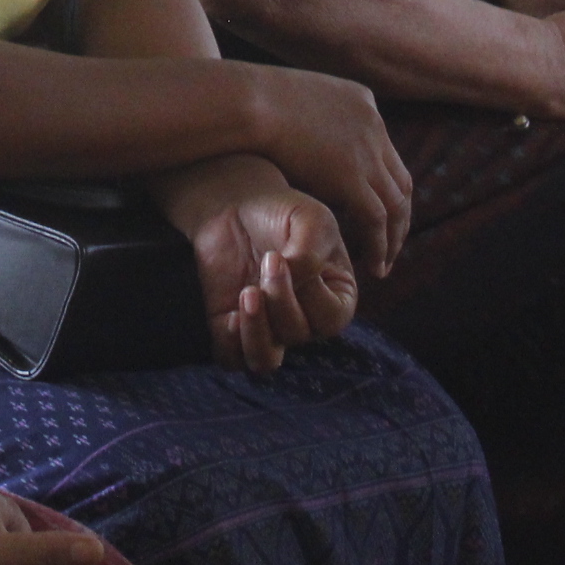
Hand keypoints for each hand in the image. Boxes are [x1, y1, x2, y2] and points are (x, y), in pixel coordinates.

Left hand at [183, 186, 357, 371]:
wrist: (234, 203)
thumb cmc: (282, 211)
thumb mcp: (312, 220)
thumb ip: (311, 254)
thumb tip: (295, 286)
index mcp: (335, 298)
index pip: (332, 319)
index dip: (310, 293)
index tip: (285, 255)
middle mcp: (303, 320)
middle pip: (298, 335)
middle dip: (281, 300)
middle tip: (268, 259)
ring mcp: (267, 326)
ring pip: (265, 360)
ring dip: (256, 332)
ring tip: (247, 293)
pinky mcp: (229, 326)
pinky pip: (231, 356)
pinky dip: (230, 341)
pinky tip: (229, 313)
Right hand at [244, 65, 412, 275]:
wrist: (246, 101)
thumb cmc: (250, 103)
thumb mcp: (293, 103)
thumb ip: (308, 124)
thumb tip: (299, 147)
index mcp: (361, 102)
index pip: (384, 151)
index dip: (382, 185)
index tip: (374, 211)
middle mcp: (373, 125)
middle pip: (400, 180)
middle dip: (398, 216)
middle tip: (390, 244)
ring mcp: (367, 149)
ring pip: (396, 204)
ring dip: (393, 237)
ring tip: (383, 264)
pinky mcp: (352, 175)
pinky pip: (377, 219)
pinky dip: (380, 245)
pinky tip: (372, 266)